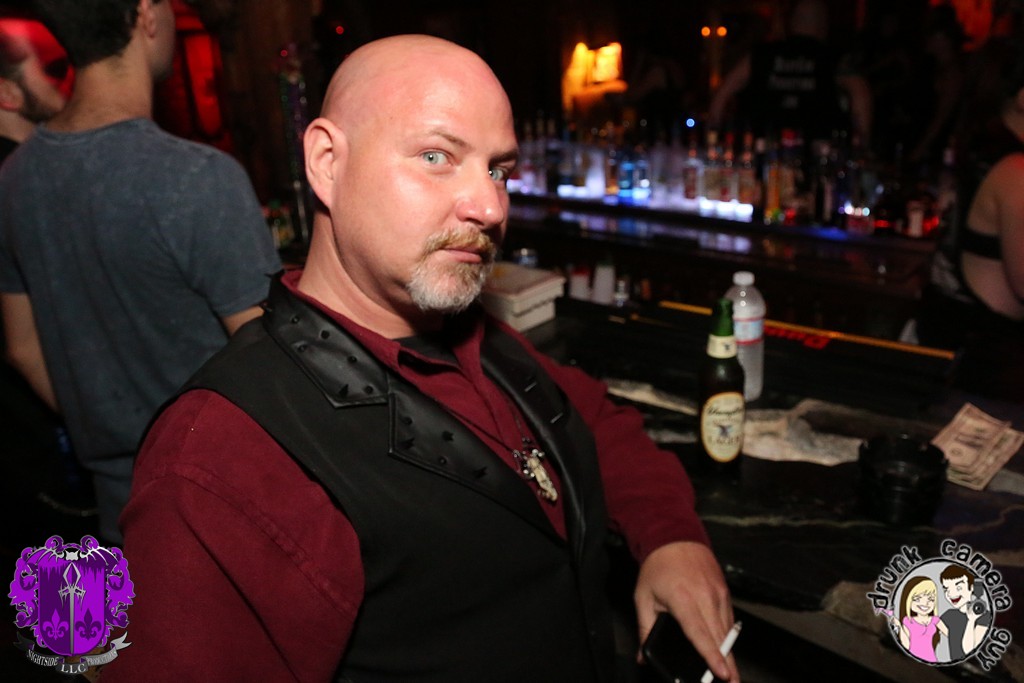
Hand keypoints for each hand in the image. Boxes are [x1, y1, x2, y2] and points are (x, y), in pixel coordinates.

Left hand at [635, 541, 738, 681]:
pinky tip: (727, 651)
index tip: (722, 673)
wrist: (675, 535)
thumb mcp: (643, 596)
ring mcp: (718, 594)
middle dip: (729, 665)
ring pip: (727, 631)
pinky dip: (728, 636)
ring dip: (730, 654)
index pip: (700, 634)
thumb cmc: (658, 566)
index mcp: (683, 599)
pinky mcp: (725, 591)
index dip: (712, 656)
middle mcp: (705, 597)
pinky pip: (728, 619)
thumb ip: (644, 629)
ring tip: (732, 675)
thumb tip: (642, 656)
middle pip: (720, 638)